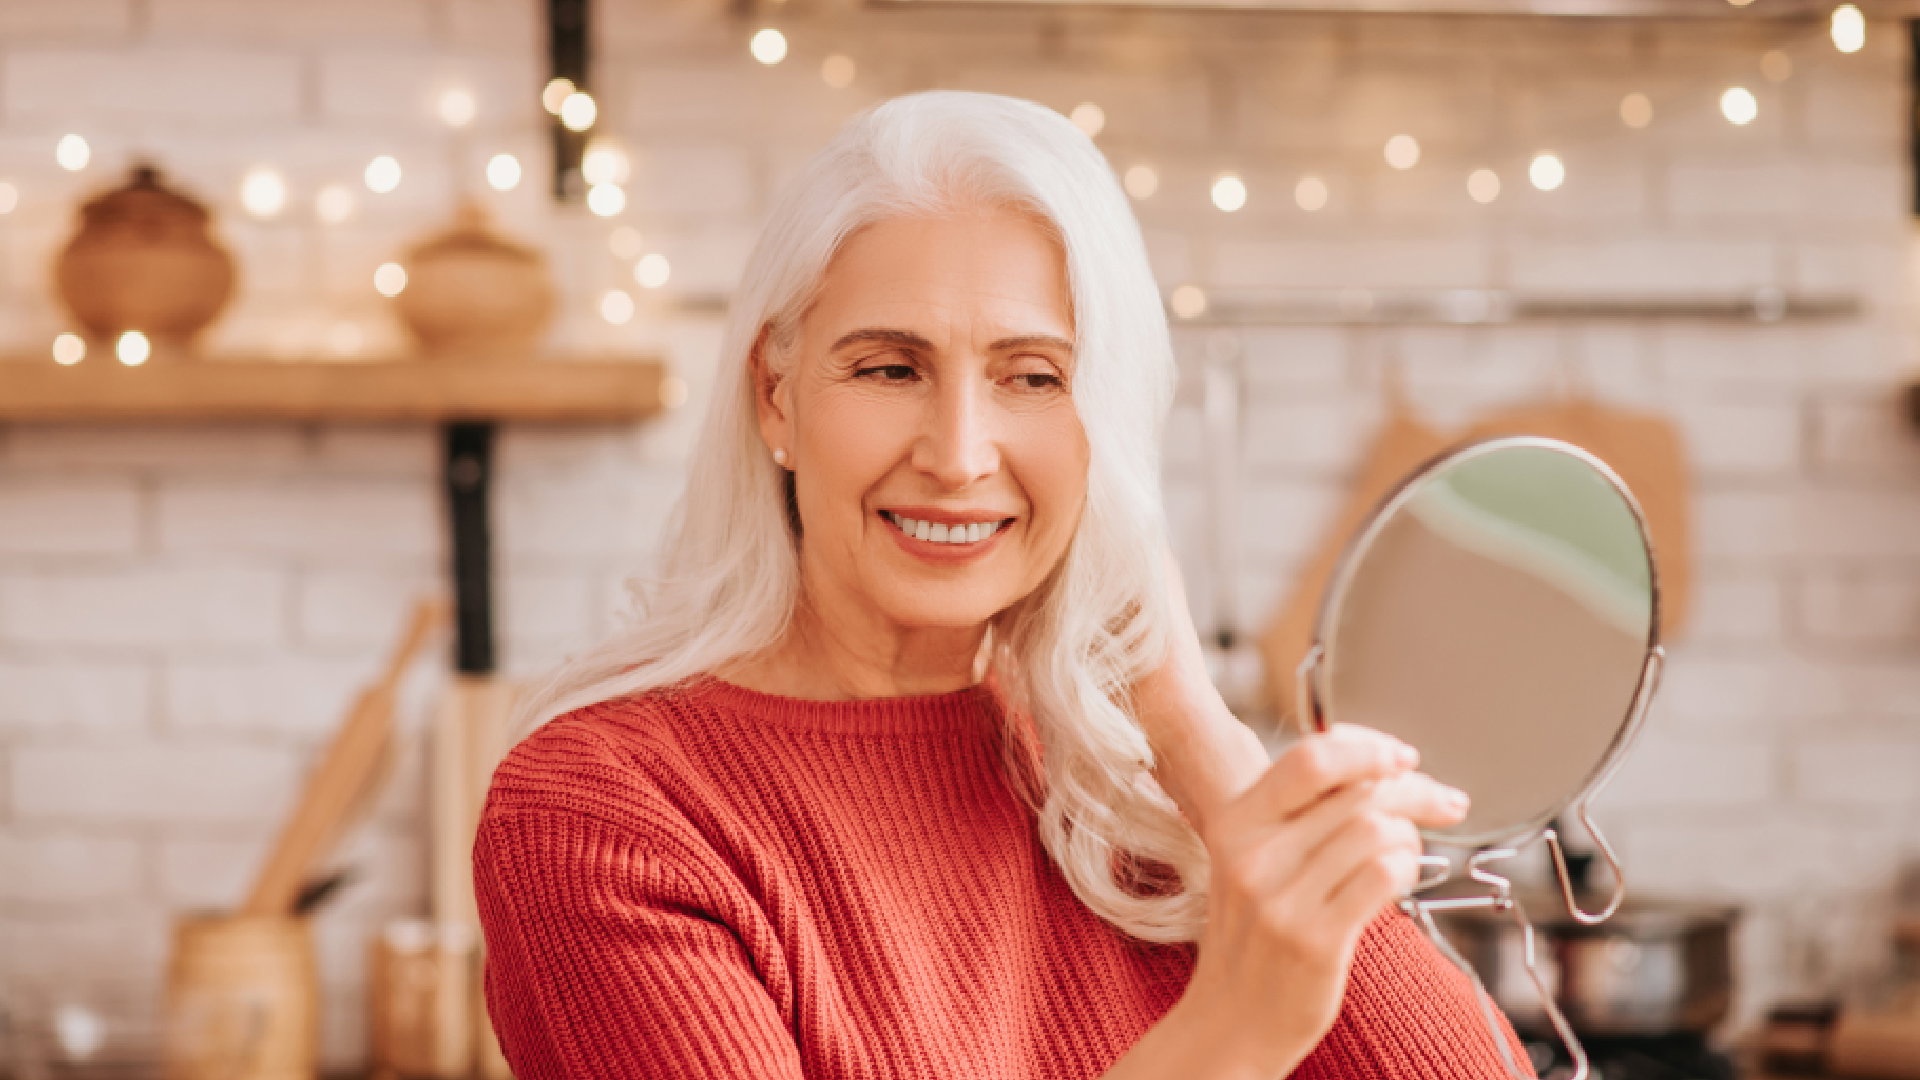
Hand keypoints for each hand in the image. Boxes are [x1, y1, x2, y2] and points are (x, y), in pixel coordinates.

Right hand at [1130, 540, 1468, 1075]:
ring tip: (1408, 853)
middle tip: (1444, 802)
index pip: (1310, 758)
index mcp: (1234, 822)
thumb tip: (1378, 768)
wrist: (1229, 1022)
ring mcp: (1280, 898)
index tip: (1403, 757)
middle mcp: (1252, 854)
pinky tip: (1400, 880)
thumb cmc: (1254, 938)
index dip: (1367, 747)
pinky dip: (1408, 869)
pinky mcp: (1314, 939)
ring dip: (1411, 836)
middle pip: (1357, 791)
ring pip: (1376, 829)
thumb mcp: (1252, 861)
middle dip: (1415, 790)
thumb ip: (1296, 814)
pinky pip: (1384, 875)